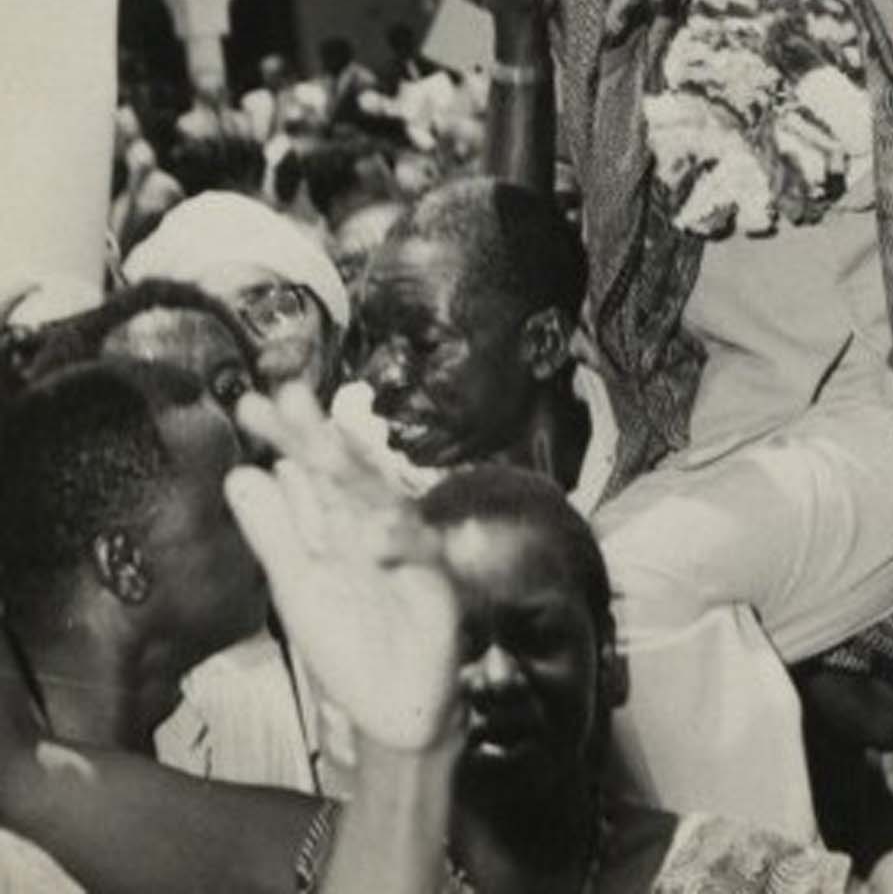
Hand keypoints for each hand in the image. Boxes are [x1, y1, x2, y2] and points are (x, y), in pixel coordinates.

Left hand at [226, 385, 459, 753]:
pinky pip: (422, 556)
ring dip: (356, 475)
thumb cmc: (351, 640)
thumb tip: (243, 473)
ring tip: (322, 449)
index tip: (252, 403)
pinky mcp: (436, 584)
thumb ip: (274, 532)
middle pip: (346, 471)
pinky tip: (375, 536)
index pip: (311, 468)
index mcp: (339, 522)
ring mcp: (408, 550)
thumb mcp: (298, 584)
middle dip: (316, 435)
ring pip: (383, 502)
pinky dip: (402, 543)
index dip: (285, 435)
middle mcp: (373, 525)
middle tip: (288, 396)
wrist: (393, 708)